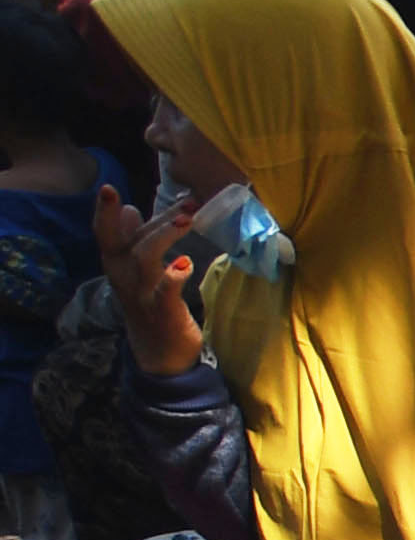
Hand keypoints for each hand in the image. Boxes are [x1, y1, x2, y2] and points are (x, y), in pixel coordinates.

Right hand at [95, 183, 202, 374]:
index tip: (109, 188)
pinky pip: (165, 291)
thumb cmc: (150, 302)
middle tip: (187, 204)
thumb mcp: (136, 269)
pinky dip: (174, 276)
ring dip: (164, 236)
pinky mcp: (164, 311)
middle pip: (130, 240)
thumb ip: (134, 239)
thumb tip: (129, 209)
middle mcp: (124, 276)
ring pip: (144, 257)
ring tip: (187, 220)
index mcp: (116, 263)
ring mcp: (143, 294)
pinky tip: (185, 263)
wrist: (159, 351)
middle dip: (156, 220)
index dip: (103, 211)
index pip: (104, 232)